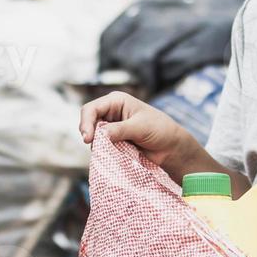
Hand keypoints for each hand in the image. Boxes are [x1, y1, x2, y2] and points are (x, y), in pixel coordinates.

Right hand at [78, 91, 193, 168]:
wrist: (170, 147)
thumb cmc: (159, 130)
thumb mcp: (140, 127)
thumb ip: (119, 130)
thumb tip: (100, 135)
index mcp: (116, 101)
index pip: (92, 109)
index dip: (86, 122)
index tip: (88, 138)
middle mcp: (111, 112)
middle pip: (88, 121)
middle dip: (88, 133)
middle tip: (91, 145)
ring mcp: (111, 127)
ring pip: (93, 135)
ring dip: (96, 144)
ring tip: (106, 151)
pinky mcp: (113, 141)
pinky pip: (101, 146)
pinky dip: (102, 151)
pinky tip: (108, 155)